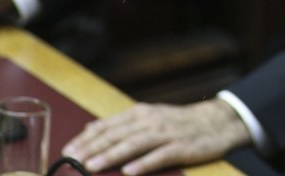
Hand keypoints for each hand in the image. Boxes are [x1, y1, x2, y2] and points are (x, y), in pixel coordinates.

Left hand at [62, 98, 250, 174]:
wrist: (217, 122)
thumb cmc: (179, 123)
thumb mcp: (149, 117)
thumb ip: (120, 123)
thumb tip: (90, 127)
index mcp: (141, 114)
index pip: (108, 126)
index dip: (86, 138)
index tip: (67, 150)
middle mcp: (151, 121)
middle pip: (117, 135)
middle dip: (92, 148)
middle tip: (72, 160)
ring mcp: (167, 133)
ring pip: (134, 144)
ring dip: (112, 155)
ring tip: (91, 165)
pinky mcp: (182, 147)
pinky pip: (161, 155)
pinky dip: (144, 163)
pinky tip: (130, 171)